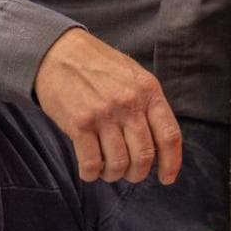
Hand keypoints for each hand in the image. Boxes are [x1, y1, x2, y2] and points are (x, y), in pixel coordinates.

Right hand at [33, 28, 182, 184]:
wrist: (59, 52)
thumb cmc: (98, 65)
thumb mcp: (133, 75)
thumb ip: (147, 103)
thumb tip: (159, 142)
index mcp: (148, 90)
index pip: (169, 135)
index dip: (171, 162)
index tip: (167, 178)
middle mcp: (129, 103)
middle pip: (144, 155)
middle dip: (138, 173)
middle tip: (129, 173)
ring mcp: (104, 114)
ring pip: (119, 163)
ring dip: (113, 174)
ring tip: (107, 169)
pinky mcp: (79, 124)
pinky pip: (92, 163)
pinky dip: (91, 174)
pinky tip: (90, 169)